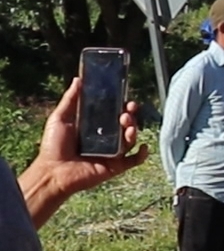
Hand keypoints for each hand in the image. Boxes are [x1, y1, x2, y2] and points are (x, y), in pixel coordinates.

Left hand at [19, 78, 147, 227]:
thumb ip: (71, 99)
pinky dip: (142, 154)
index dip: (121, 105)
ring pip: (130, 139)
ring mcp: (112, 152)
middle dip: (130, 115)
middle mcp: (105, 139)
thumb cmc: (53, 146)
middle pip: (125, 125)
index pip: (112, 113)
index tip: (125, 98)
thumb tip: (79, 79)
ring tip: (127, 124)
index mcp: (94, 127)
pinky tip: (142, 146)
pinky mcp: (116, 166)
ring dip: (133, 129)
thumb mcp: (60, 118)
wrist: (54, 171)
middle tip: (128, 110)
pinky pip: (134, 160)